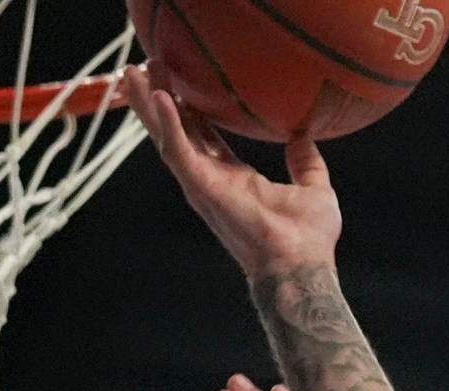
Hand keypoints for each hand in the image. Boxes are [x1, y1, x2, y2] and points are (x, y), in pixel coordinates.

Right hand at [120, 65, 340, 276]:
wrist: (300, 265)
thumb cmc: (308, 239)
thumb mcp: (314, 188)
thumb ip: (306, 162)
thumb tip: (303, 137)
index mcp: (234, 179)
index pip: (203, 138)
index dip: (190, 112)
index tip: (180, 84)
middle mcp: (212, 180)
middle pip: (176, 133)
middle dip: (158, 101)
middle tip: (145, 68)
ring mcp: (203, 185)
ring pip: (167, 138)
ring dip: (150, 106)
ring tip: (134, 74)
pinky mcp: (202, 188)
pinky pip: (179, 151)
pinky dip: (168, 124)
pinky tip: (160, 96)